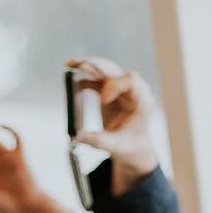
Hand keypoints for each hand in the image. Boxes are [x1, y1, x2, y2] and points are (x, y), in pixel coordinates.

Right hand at [65, 56, 159, 194]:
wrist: (133, 147)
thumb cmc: (130, 147)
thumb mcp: (116, 147)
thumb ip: (98, 141)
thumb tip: (77, 137)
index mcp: (142, 101)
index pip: (130, 80)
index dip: (114, 85)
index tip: (103, 100)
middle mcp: (133, 90)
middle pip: (114, 70)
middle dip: (95, 65)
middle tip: (77, 65)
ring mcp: (121, 89)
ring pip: (104, 70)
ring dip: (87, 66)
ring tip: (69, 66)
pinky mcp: (111, 91)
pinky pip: (97, 79)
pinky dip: (84, 78)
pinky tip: (72, 80)